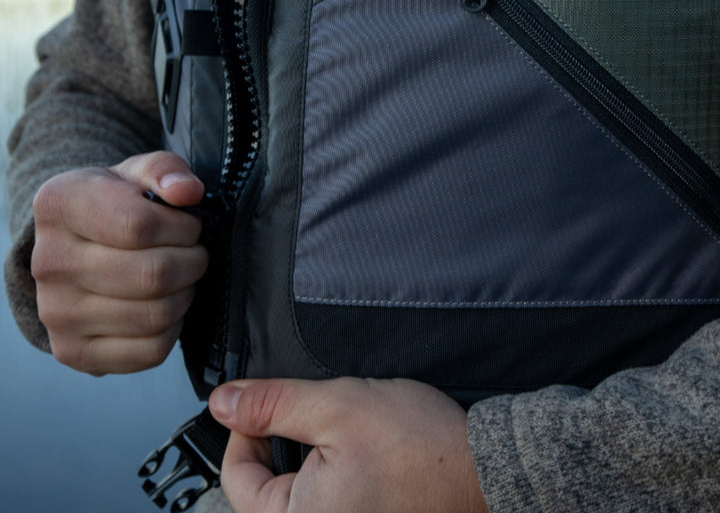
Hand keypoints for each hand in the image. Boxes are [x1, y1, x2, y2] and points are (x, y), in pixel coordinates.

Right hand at [31, 152, 207, 374]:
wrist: (77, 247)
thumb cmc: (116, 203)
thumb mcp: (137, 172)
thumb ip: (166, 169)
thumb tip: (187, 191)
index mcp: (59, 205)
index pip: (140, 225)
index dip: (182, 227)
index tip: (189, 224)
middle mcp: (48, 261)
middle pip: (152, 275)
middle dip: (192, 262)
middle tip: (194, 253)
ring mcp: (56, 313)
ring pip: (156, 315)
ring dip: (186, 293)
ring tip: (181, 276)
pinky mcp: (74, 352)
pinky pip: (150, 351)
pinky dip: (173, 328)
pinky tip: (165, 304)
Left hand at [209, 376, 488, 512]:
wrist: (487, 471)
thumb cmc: (421, 447)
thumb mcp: (336, 406)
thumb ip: (272, 405)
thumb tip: (221, 404)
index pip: (237, 481)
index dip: (247, 431)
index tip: (269, 406)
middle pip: (269, 492)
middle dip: (286, 446)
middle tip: (320, 418)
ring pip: (301, 495)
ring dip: (313, 461)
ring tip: (348, 437)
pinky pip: (332, 504)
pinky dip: (338, 476)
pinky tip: (365, 457)